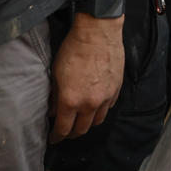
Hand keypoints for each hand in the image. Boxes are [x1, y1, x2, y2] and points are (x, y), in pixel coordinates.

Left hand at [51, 13, 124, 141]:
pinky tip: (95, 106)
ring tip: (82, 120)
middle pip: (82, 129)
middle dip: (72, 133)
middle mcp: (90, 103)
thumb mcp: (56, 72)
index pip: (64, 128)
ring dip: (88, 124)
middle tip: (66, 132)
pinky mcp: (116, 89)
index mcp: (71, 100)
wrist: (98, 32)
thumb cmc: (74, 49)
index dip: (57, 136)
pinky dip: (100, 110)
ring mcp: (106, 97)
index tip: (53, 138)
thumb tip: (54, 110)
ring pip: (98, 120)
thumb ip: (55, 95)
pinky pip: (108, 107)